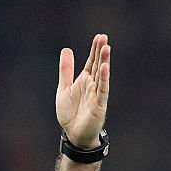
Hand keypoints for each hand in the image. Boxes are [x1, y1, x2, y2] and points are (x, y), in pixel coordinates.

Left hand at [56, 33, 110, 148]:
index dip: (95, 49)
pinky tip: (105, 67)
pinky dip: (104, 79)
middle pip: (98, 65)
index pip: (91, 61)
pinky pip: (102, 90)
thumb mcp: (64, 88)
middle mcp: (92, 85)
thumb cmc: (70, 113)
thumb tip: (66, 49)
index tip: (99, 36)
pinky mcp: (99, 105)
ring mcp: (96, 94)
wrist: (73, 134)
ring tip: (106, 47)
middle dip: (100, 51)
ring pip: (102, 75)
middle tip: (104, 37)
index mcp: (85, 80)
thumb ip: (66, 70)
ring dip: (104, 61)